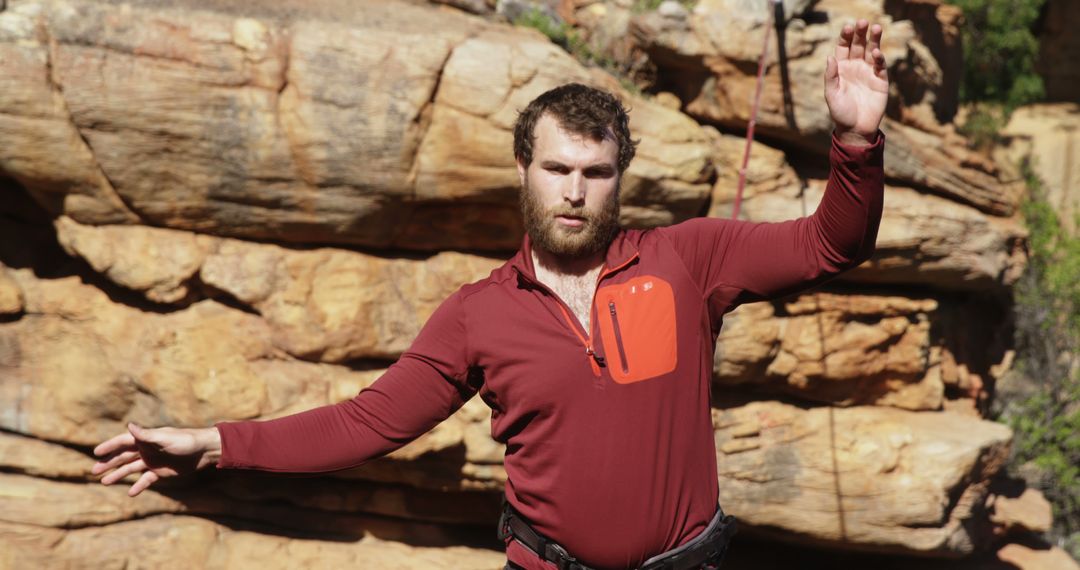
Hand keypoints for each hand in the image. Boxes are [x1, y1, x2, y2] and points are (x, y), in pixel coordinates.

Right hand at [92, 423, 221, 496]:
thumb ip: (146, 435)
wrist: (204, 451)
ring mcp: (153, 461)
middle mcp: (147, 449)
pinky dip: (138, 486)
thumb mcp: (164, 438)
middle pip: (123, 457)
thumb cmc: (185, 441)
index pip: (123, 442)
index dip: (109, 447)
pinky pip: (146, 480)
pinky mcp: (161, 472)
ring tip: (104, 482)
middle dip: (109, 463)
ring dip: (118, 475)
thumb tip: (129, 426)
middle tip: (93, 471)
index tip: (96, 452)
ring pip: (131, 469)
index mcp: (146, 439)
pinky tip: (130, 493)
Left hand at [825, 20, 888, 145]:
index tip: (847, 28)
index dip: (845, 37)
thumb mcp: (831, 95)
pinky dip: (879, 58)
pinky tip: (877, 52)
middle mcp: (855, 67)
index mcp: (841, 68)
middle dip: (860, 33)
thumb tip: (830, 57)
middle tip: (862, 22)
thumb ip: (831, 76)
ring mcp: (868, 72)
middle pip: (858, 45)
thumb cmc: (840, 113)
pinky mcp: (880, 80)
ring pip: (872, 51)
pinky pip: (880, 66)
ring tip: (876, 27)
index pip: (843, 47)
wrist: (856, 129)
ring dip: (874, 39)